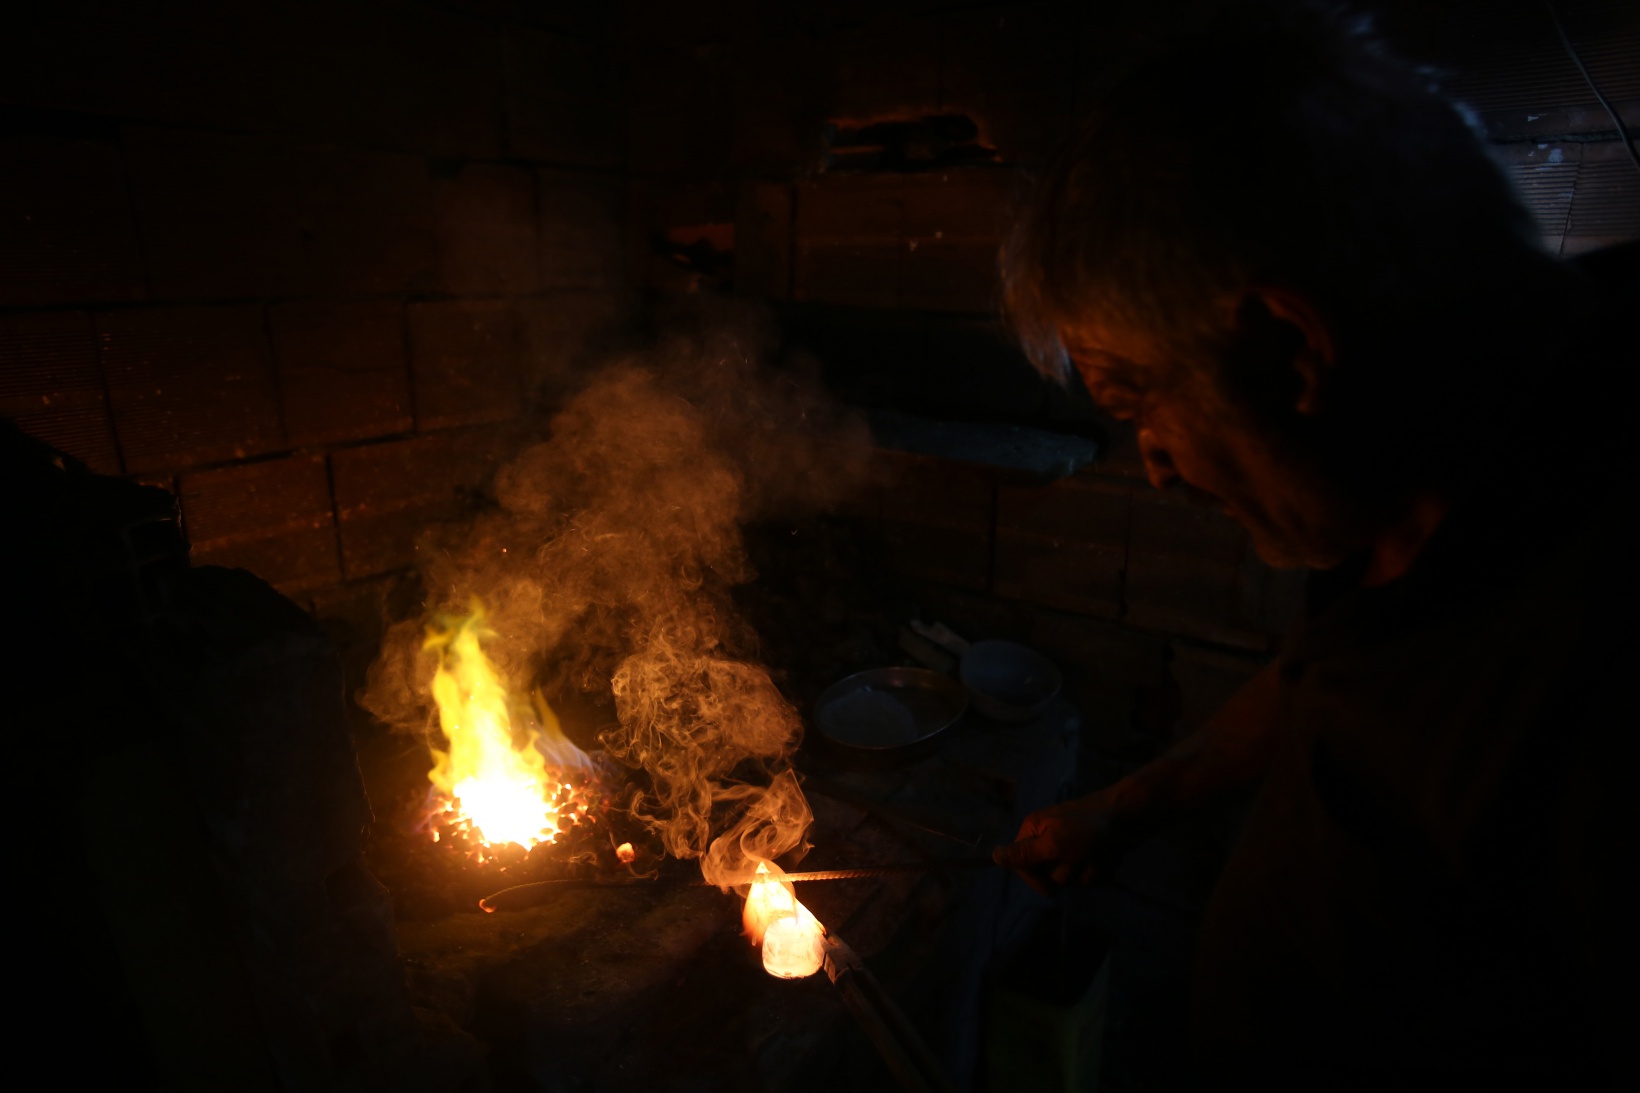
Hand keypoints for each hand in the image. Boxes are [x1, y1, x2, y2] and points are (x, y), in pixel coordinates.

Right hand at [992, 793, 1123, 894]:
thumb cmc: (1090, 828)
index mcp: (1034, 831)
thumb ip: (1025, 853)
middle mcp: (1049, 839)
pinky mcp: (1090, 854)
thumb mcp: (1055, 842)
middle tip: (1080, 855)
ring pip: (1073, 879)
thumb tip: (993, 856)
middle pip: (1049, 876)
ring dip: (1088, 871)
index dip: (1037, 880)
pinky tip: (1108, 855)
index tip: (1052, 887)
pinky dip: (1101, 869)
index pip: (1021, 867)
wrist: (1130, 817)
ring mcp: (1071, 848)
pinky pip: (1090, 876)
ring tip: (1099, 853)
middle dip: (1068, 872)